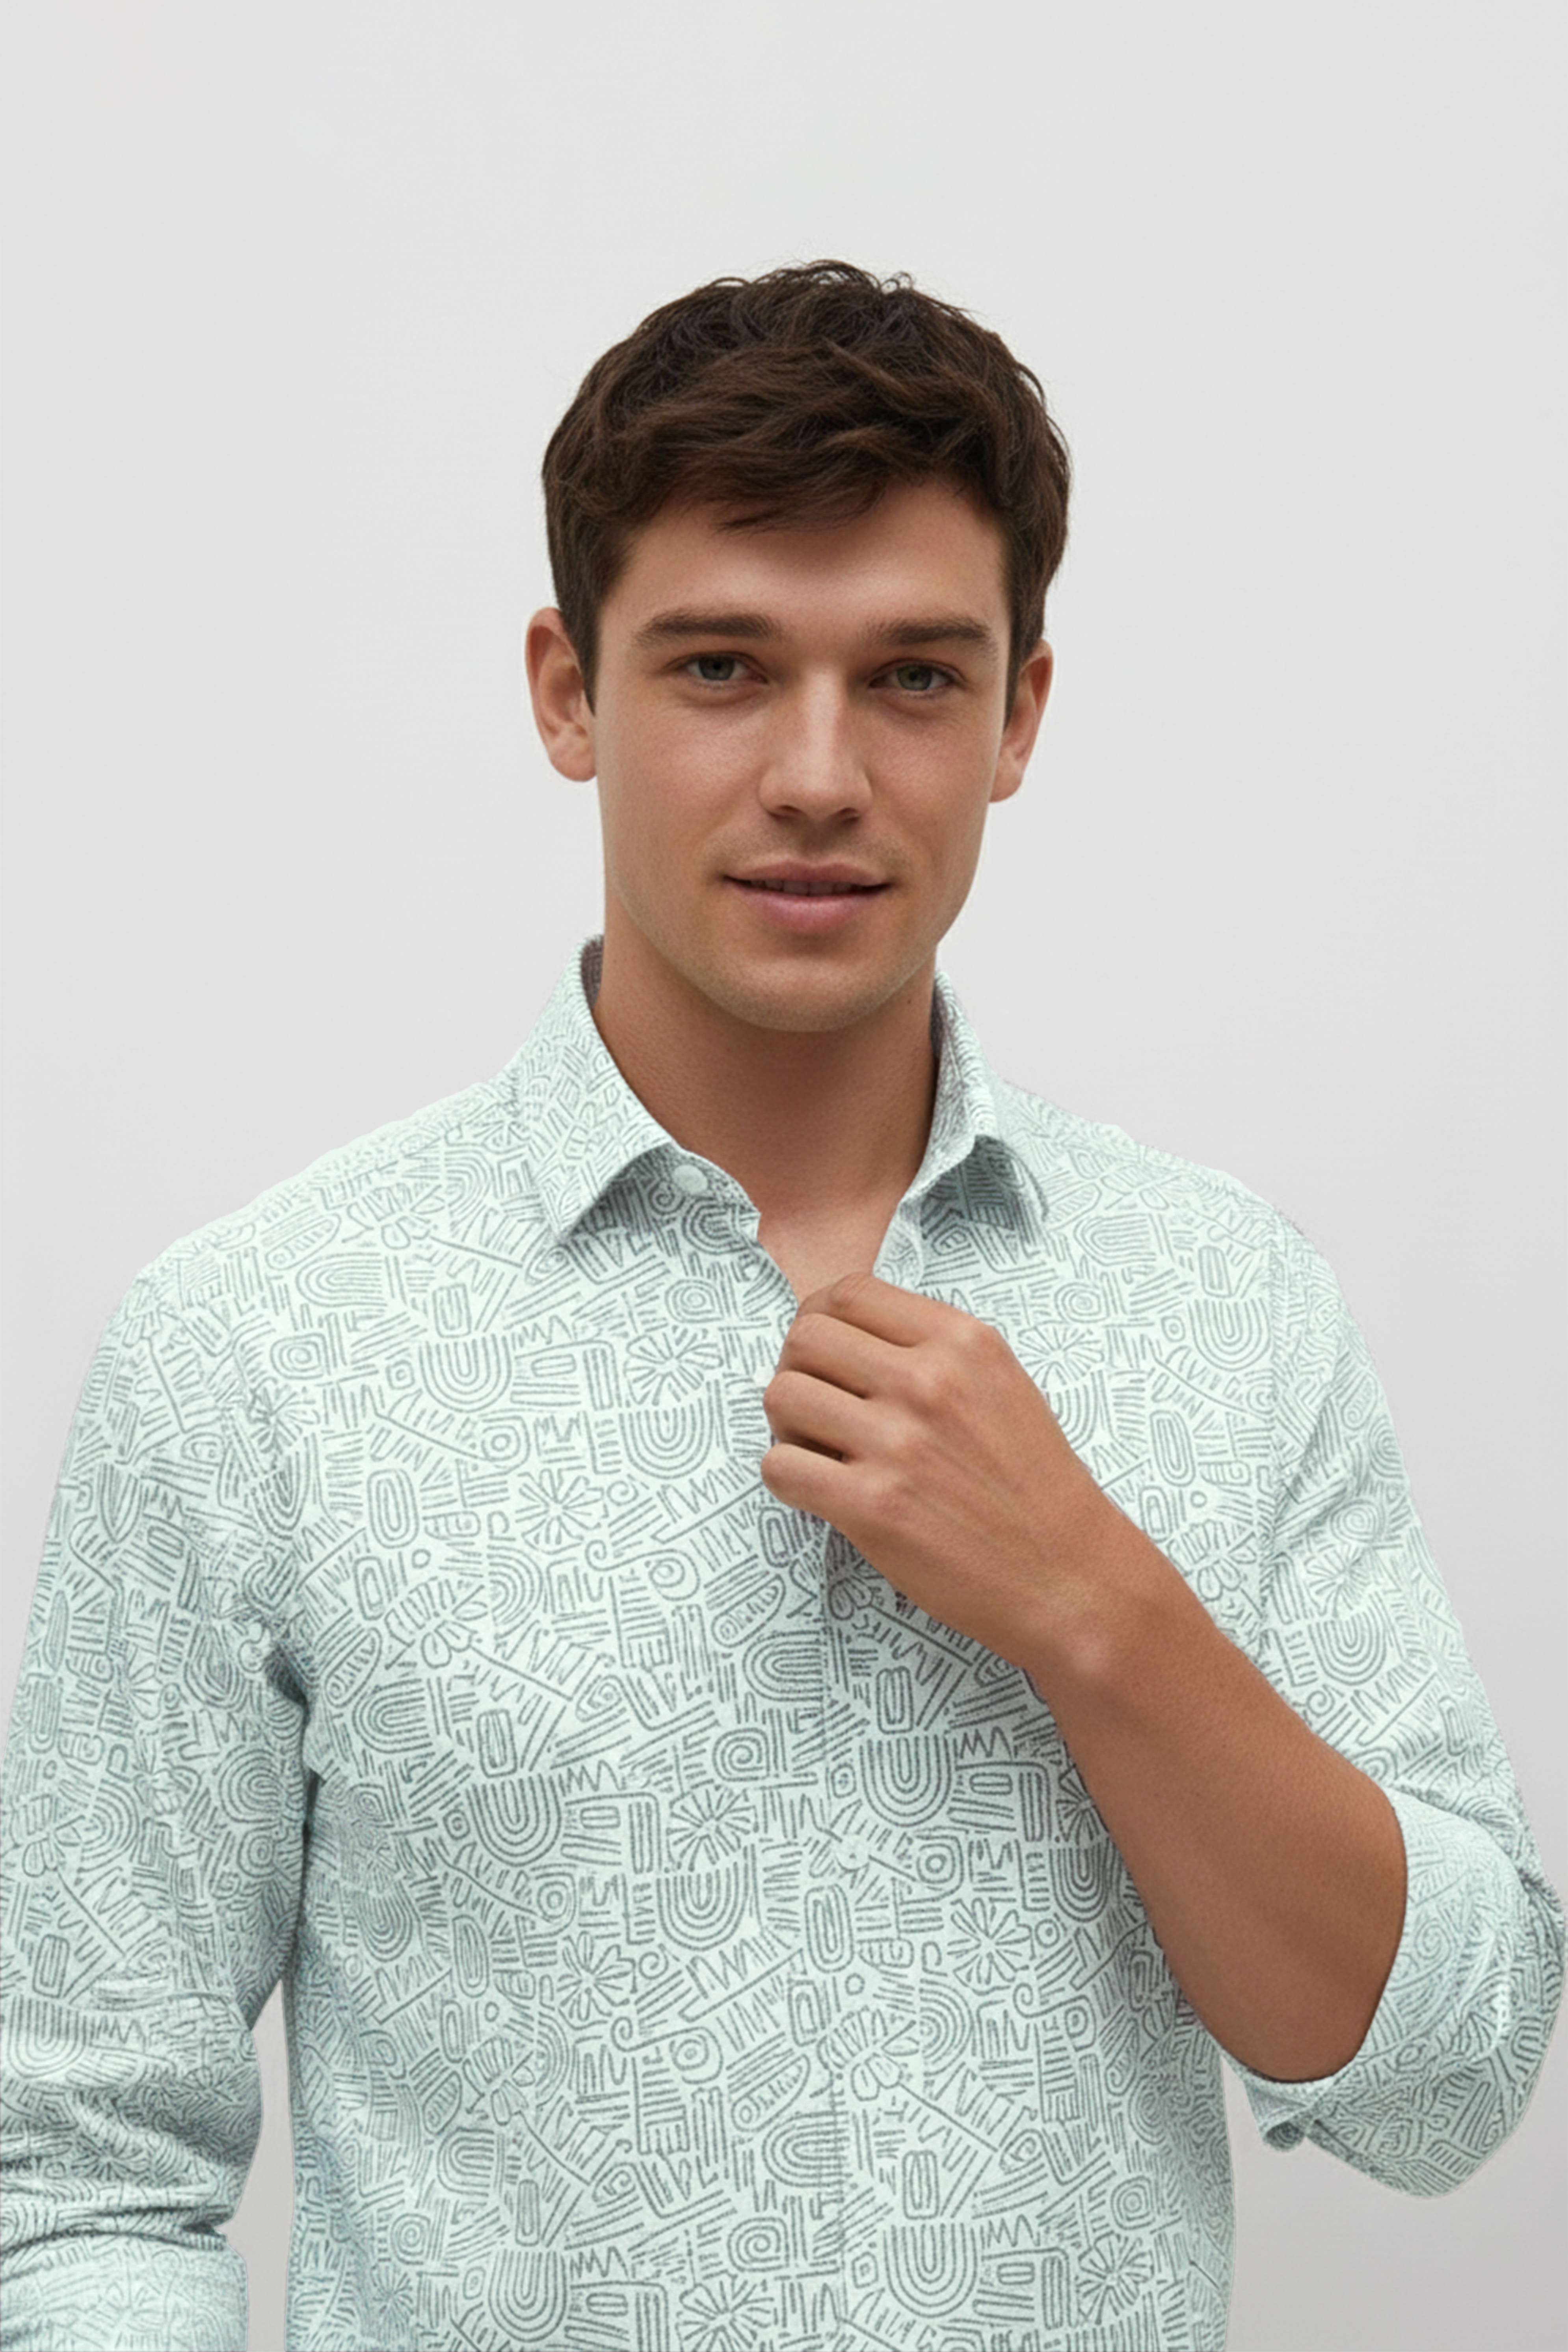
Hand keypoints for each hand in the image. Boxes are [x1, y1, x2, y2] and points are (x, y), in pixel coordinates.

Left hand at [759, 1271, 1116, 1673]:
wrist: (1068, 1575)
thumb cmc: (1032, 1486)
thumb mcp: (999, 1384)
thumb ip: (932, 1350)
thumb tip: (846, 1336)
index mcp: (962, 1341)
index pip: (849, 1293)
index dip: (820, 1321)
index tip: (825, 1356)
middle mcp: (928, 1381)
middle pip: (805, 1338)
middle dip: (796, 1370)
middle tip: (815, 1409)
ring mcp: (898, 1443)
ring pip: (781, 1396)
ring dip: (787, 1425)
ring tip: (817, 1451)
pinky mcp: (873, 1507)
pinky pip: (780, 1467)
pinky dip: (786, 1478)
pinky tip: (818, 1492)